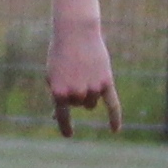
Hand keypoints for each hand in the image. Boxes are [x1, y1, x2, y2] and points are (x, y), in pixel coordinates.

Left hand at [48, 18, 120, 136]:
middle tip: (73, 72)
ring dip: (88, 93)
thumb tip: (55, 117)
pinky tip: (115, 130)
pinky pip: (113, 105)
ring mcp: (92, 89)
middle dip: (75, 92)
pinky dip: (114, 118)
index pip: (62, 116)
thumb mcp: (53, 75)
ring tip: (84, 72)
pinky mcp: (106, 82)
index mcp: (58, 92)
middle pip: (78, 104)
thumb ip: (57, 95)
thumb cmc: (61, 54)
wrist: (76, 32)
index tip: (69, 134)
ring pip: (91, 103)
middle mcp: (76, 93)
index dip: (65, 126)